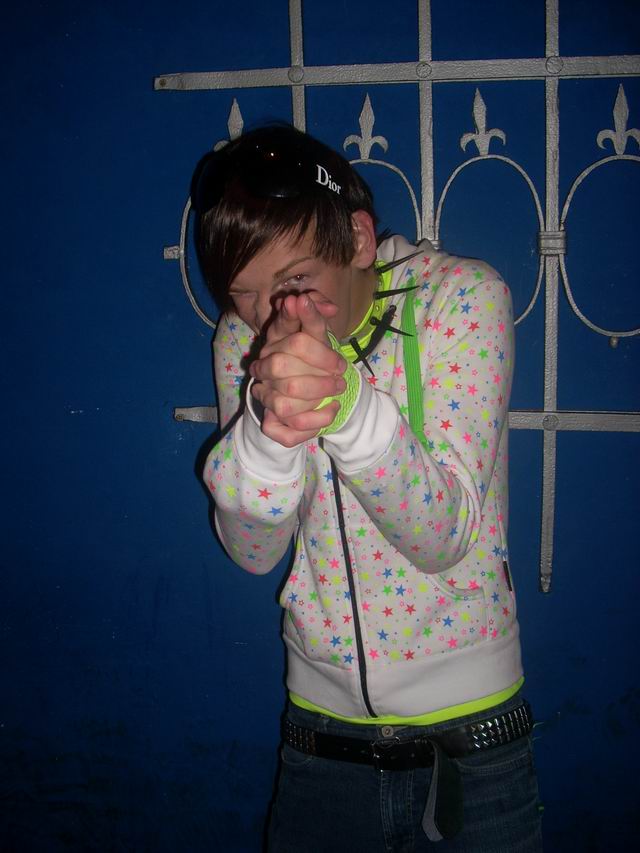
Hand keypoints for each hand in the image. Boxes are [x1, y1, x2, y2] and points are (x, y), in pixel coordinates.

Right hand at [250, 292, 344, 445]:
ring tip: (339, 392)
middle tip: (342, 375)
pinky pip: (287, 432)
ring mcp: (265, 398)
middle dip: (318, 373)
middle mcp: (263, 371)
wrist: (303, 395)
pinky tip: (331, 411)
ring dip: (317, 398)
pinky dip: (314, 424)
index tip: (339, 358)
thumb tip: (312, 301)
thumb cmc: (311, 357)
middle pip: (282, 367)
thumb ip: (314, 312)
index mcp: (272, 344)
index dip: (318, 348)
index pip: (290, 338)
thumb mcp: (315, 332)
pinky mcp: (272, 425)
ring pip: (284, 405)